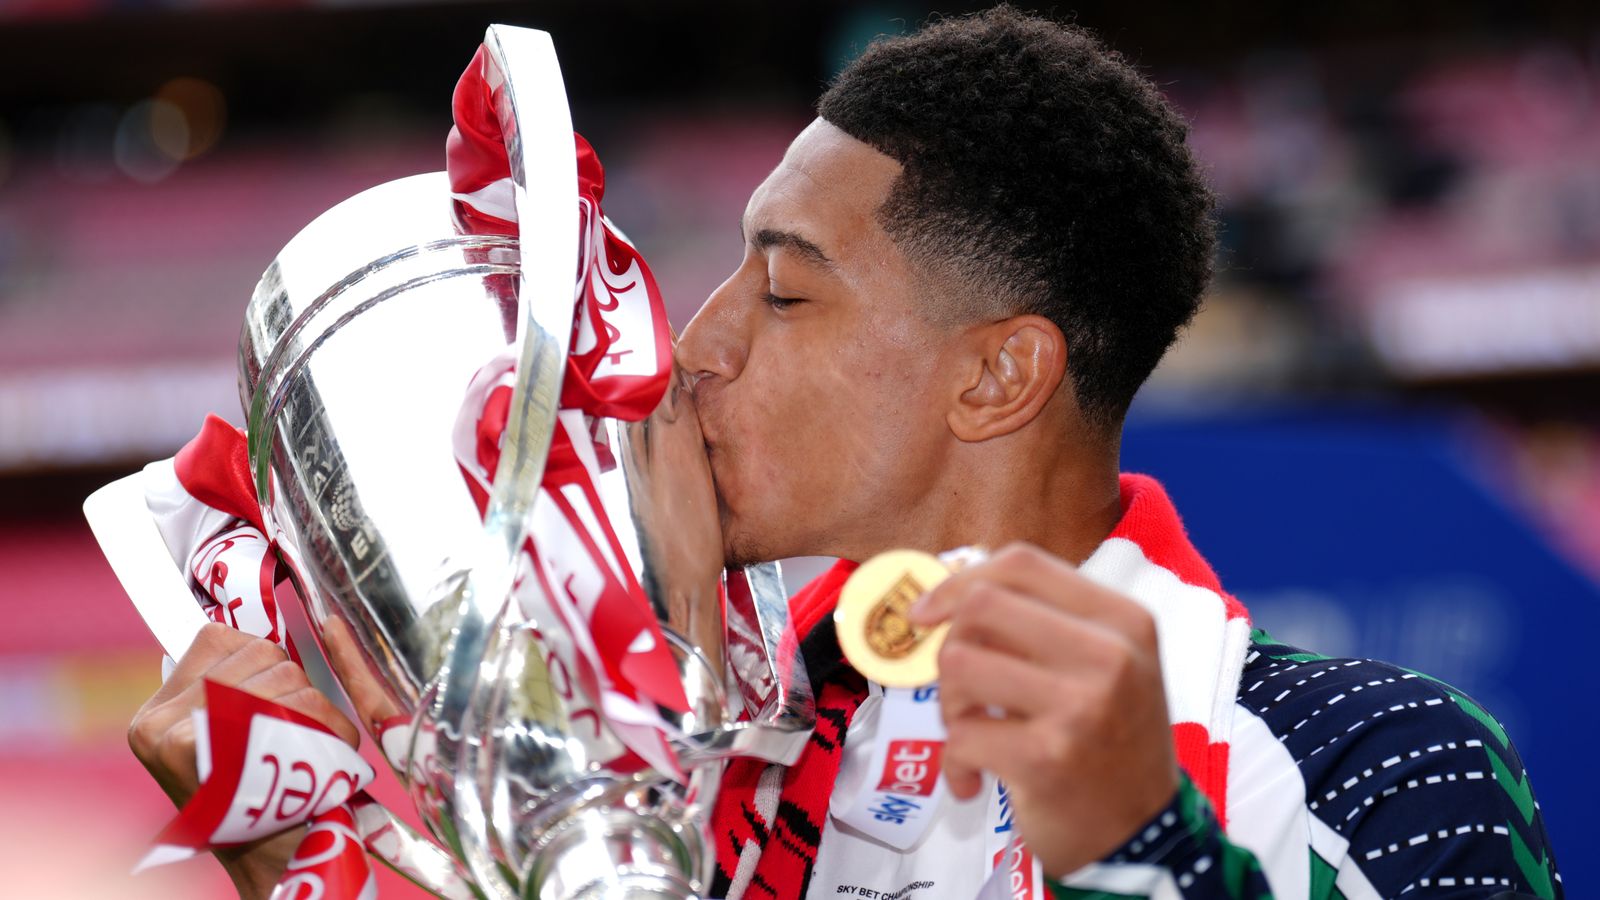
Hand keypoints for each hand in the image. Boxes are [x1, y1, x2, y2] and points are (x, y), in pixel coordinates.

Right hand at [128, 622, 359, 898]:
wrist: (267, 865)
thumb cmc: (257, 800)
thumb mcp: (226, 742)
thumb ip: (231, 689)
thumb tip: (265, 638)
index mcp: (154, 713)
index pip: (220, 637)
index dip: (262, 659)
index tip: (273, 694)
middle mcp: (159, 720)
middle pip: (264, 654)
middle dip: (296, 687)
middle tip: (294, 732)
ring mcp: (186, 732)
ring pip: (291, 677)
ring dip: (317, 709)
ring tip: (306, 750)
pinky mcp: (222, 749)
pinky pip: (305, 705)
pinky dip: (332, 726)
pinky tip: (322, 757)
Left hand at [909, 543, 1176, 877]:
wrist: (1142, 834)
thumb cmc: (1109, 742)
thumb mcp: (1105, 664)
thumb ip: (1043, 620)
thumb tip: (952, 587)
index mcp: (1123, 620)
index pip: (1022, 563)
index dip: (959, 581)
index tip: (928, 611)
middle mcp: (1109, 656)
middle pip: (981, 605)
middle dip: (949, 643)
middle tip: (960, 686)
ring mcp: (1080, 707)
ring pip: (959, 664)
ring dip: (950, 705)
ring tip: (974, 733)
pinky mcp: (1046, 758)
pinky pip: (959, 735)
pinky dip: (954, 762)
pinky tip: (975, 779)